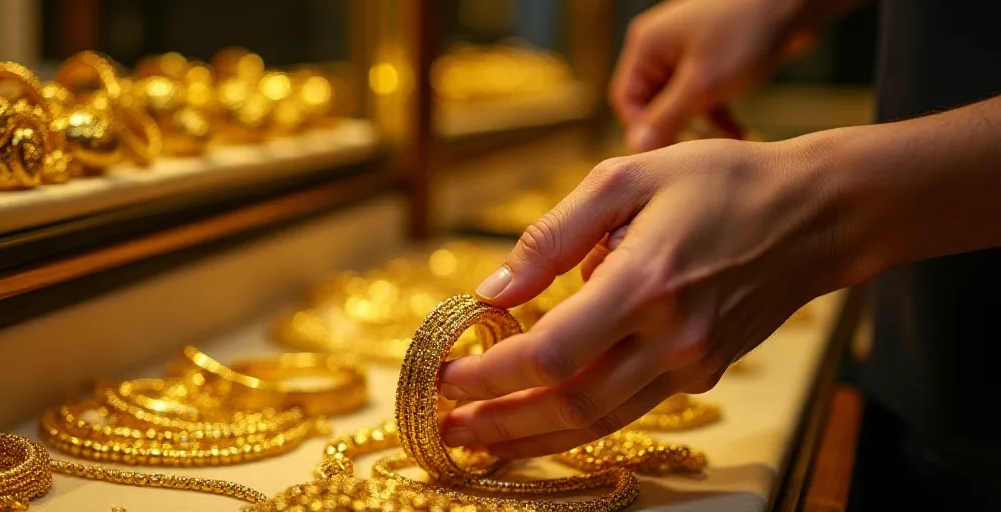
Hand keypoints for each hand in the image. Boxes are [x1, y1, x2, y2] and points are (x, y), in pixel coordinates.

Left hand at [437, 137, 860, 457]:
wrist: (814, 215)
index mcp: (646, 283)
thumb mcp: (627, 178)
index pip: (549, 353)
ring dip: (532, 436)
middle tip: (444, 430)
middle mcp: (671, 338)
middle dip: (498, 423)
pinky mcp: (703, 373)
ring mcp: (692, 364)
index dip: (489, 372)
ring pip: (599, 422)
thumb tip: (490, 290)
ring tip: (478, 440)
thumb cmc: (719, 182)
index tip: (444, 373)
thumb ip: (553, 236)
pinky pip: (629, 409)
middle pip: (568, 406)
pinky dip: (577, 421)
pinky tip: (540, 415)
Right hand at [612, 0, 820, 151]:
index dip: (643, 132)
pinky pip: (703, 92)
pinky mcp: (714, 55)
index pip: (627, 100)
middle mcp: (662, 45)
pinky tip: (738, 134)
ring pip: (680, 100)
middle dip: (673, 130)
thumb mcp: (702, 84)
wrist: (795, 0)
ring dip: (699, 126)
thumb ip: (666, 118)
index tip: (663, 158)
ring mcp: (688, 49)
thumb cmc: (747, 32)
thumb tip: (636, 146)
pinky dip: (717, 113)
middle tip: (692, 158)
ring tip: (720, 149)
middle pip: (652, 102)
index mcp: (647, 46)